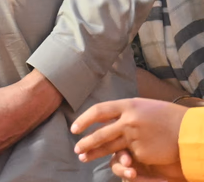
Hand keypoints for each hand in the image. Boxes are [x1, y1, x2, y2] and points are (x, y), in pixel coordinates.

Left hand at [72, 98, 188, 175]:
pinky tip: (129, 159)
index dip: (84, 119)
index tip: (74, 128)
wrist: (190, 132)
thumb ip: (126, 111)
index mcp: (129, 105)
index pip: (99, 111)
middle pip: (100, 133)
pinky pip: (130, 155)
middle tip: (76, 149)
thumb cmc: (168, 117)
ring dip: (94, 153)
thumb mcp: (144, 106)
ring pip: (109, 147)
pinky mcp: (142, 152)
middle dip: (86, 142)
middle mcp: (129, 121)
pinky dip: (127, 158)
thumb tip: (106, 116)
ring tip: (83, 157)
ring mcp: (135, 137)